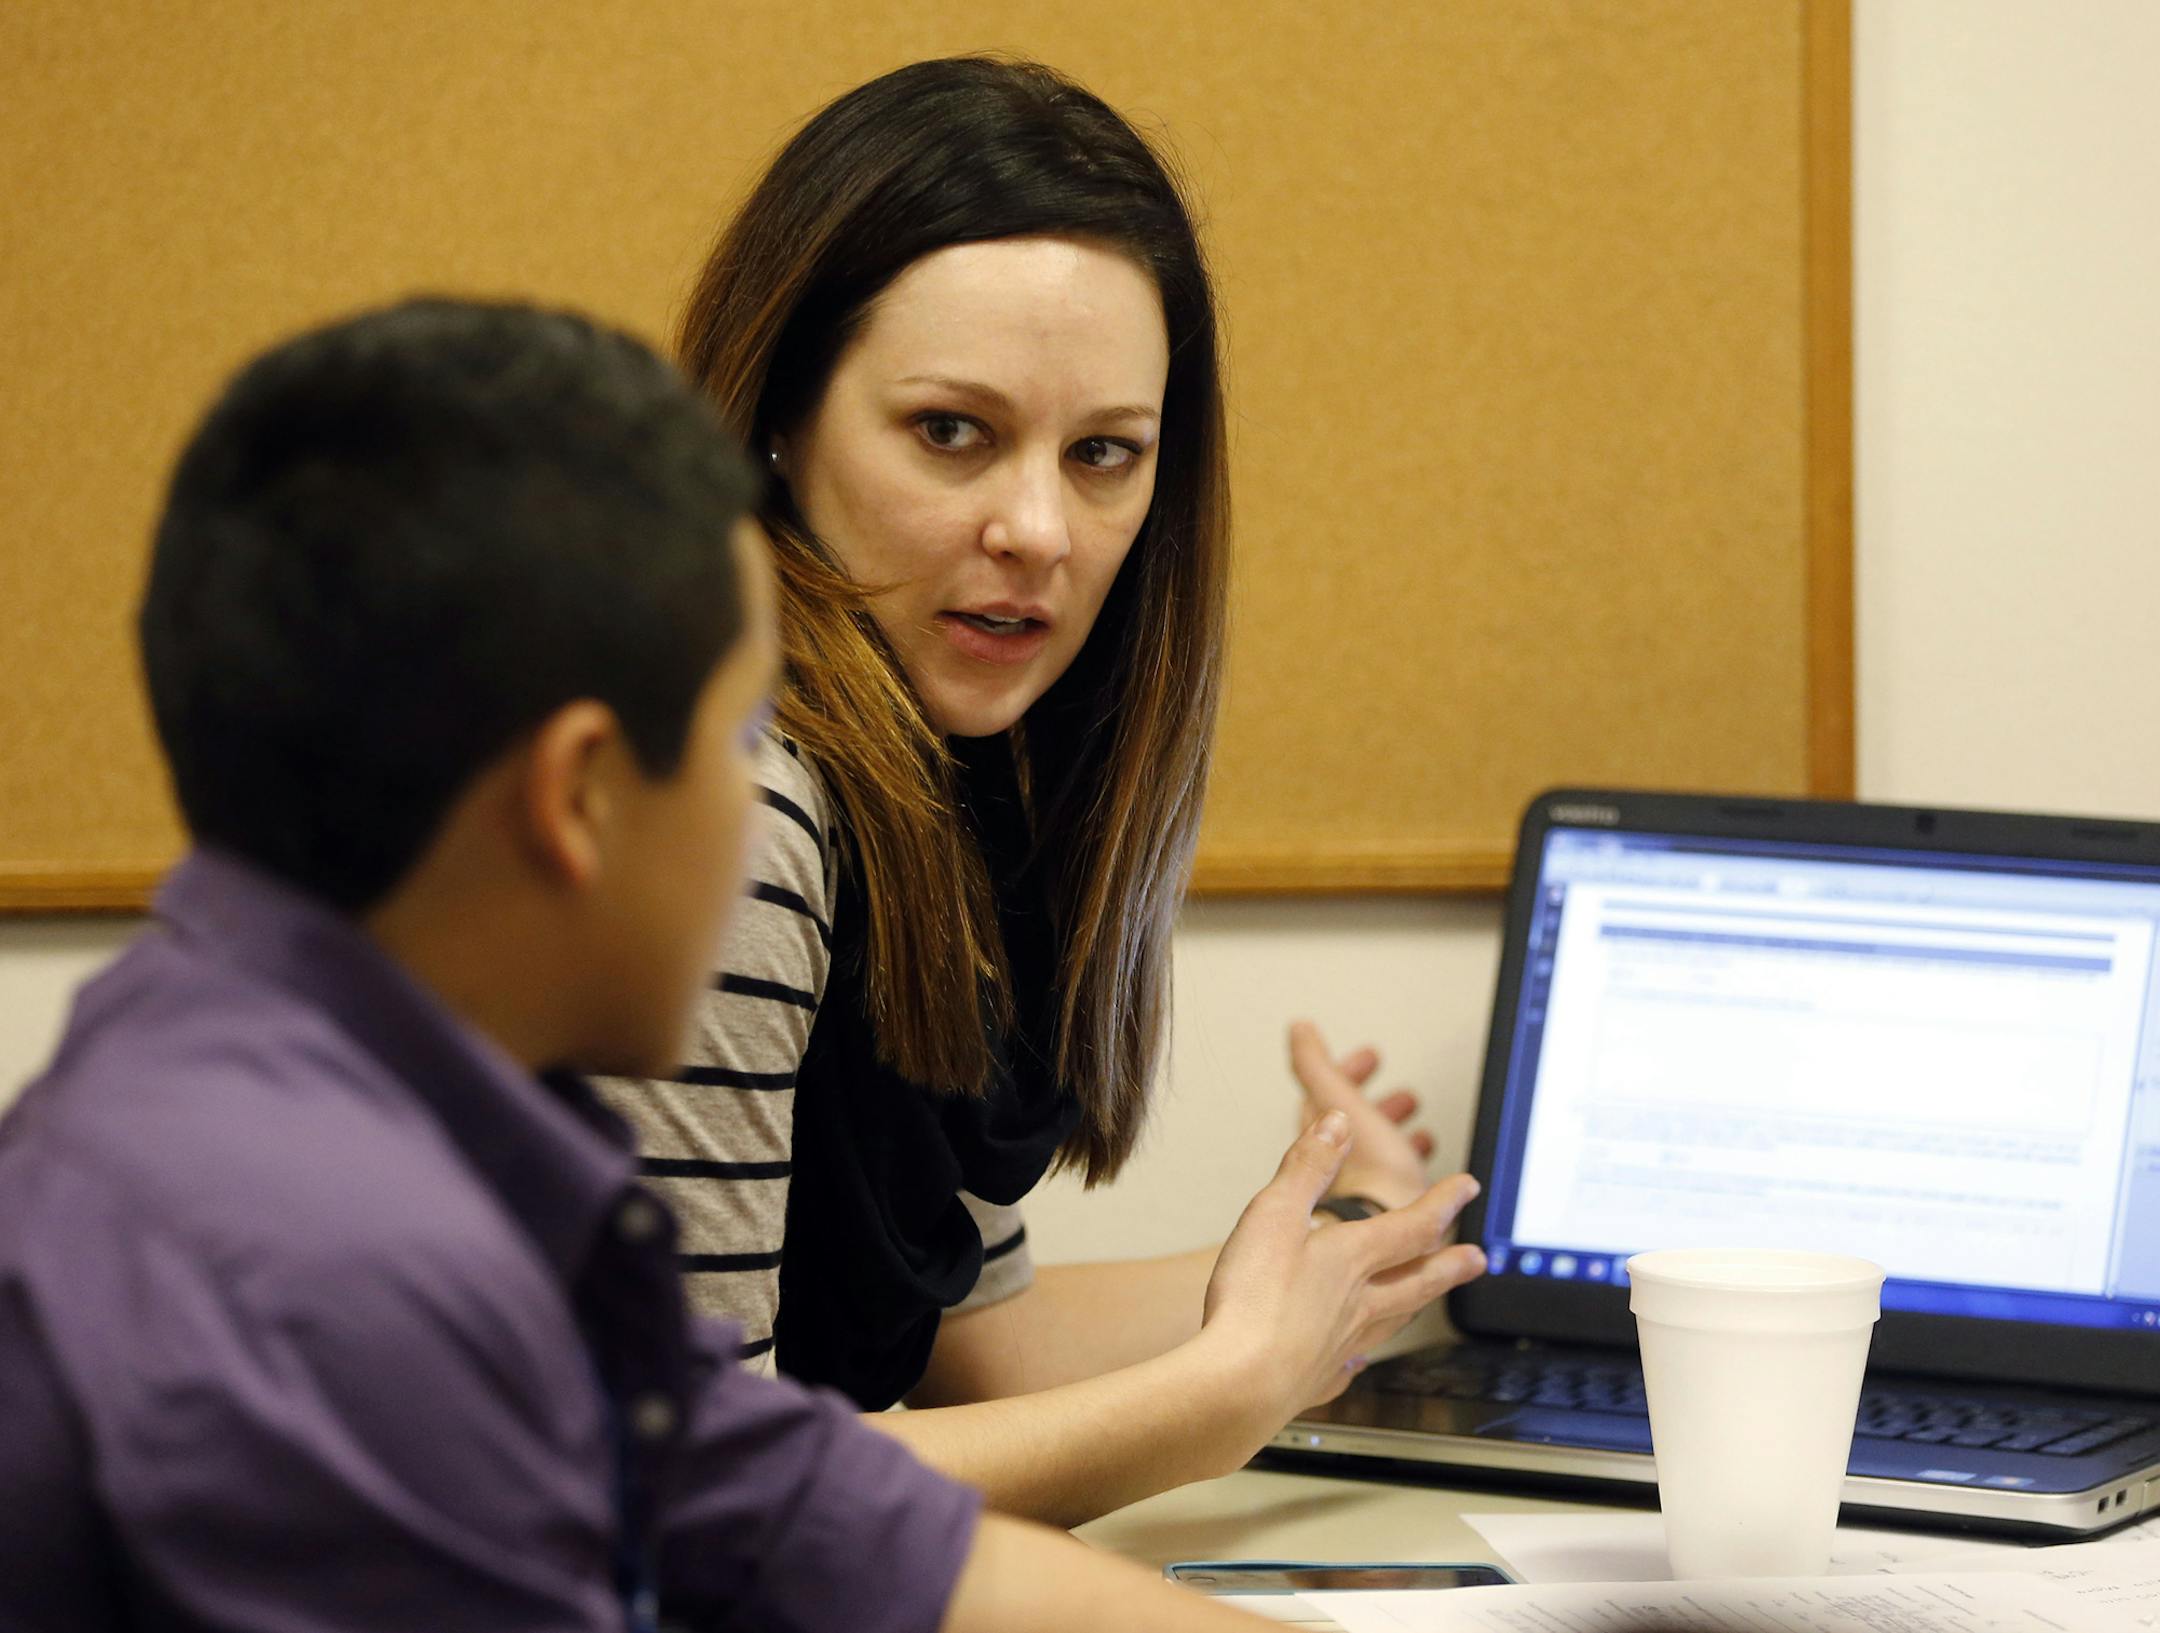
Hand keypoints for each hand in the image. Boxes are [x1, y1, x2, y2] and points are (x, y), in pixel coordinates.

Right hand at [1199, 1111, 1485, 1424]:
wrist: (1239, 1382)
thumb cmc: (1254, 1300)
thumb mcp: (1276, 1214)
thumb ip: (1308, 1167)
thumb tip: (1339, 1124)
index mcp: (1352, 1259)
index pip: (1412, 1226)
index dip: (1443, 1203)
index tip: (1468, 1188)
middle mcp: (1358, 1303)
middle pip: (1416, 1281)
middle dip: (1449, 1265)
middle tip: (1478, 1259)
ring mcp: (1340, 1346)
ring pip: (1391, 1322)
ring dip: (1416, 1307)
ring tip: (1430, 1304)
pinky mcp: (1313, 1380)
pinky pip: (1348, 1367)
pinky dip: (1358, 1360)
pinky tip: (1357, 1362)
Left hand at [1289, 1019, 1433, 1211]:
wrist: (1394, 1236)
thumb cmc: (1369, 1174)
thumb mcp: (1339, 1101)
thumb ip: (1314, 1066)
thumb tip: (1298, 1029)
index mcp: (1323, 1140)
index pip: (1328, 1099)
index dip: (1349, 1073)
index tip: (1370, 1058)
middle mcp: (1339, 1171)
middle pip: (1358, 1131)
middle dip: (1382, 1110)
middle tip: (1406, 1099)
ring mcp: (1365, 1194)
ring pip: (1382, 1161)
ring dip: (1402, 1142)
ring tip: (1424, 1138)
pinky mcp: (1390, 1219)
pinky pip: (1400, 1189)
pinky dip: (1414, 1175)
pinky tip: (1432, 1182)